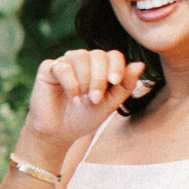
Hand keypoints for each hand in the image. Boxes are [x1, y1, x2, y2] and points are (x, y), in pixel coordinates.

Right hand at [22, 50, 146, 163]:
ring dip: (85, 79)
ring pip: (80, 56)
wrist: (59, 133)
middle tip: (95, 99)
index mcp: (100, 67)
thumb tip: (140, 64)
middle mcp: (83, 61)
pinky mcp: (48, 69)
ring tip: (83, 99)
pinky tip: (72, 98)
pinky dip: (70, 83)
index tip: (114, 82)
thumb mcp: (109, 104)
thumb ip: (125, 85)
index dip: (116, 66)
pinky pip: (62, 66)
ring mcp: (65, 63)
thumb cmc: (84, 117)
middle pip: (98, 55)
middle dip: (99, 78)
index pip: (113, 55)